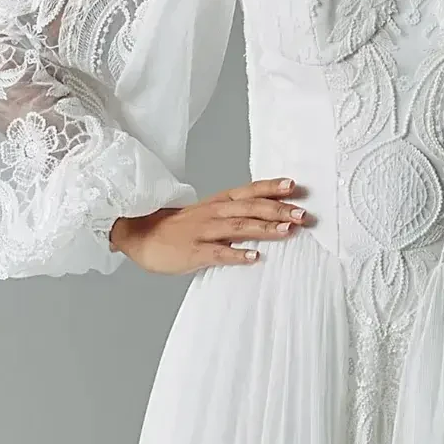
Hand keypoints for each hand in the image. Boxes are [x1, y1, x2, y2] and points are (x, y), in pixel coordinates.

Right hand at [108, 176, 311, 274]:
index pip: (249, 191)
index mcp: (218, 203)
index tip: (294, 185)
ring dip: (264, 229)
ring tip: (286, 231)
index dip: (271, 188)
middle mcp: (213, 213)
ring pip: (238, 227)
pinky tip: (253, 257)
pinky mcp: (193, 251)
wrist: (140, 235)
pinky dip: (236, 254)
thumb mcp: (208, 213)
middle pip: (250, 208)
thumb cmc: (179, 228)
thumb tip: (272, 216)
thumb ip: (236, 214)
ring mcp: (203, 231)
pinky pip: (217, 253)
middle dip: (278, 210)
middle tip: (302, 214)